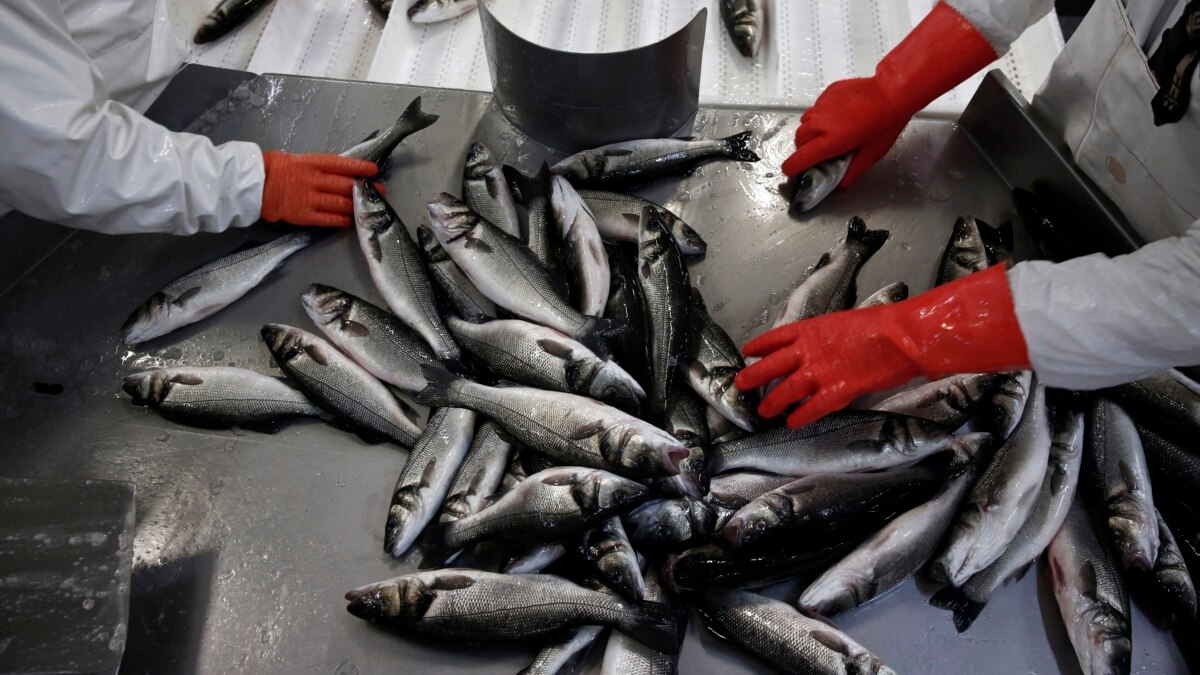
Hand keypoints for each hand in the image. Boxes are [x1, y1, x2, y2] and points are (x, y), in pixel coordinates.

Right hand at [260, 152, 378, 226]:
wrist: (252, 185)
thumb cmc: (273, 168)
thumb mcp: (297, 159)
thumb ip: (317, 166)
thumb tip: (339, 172)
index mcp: (312, 162)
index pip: (342, 164)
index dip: (360, 167)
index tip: (374, 170)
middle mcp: (313, 180)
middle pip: (346, 185)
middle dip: (366, 189)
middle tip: (381, 191)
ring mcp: (309, 198)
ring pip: (340, 203)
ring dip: (358, 205)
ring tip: (370, 207)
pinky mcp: (304, 215)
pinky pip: (328, 219)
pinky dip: (342, 220)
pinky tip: (351, 220)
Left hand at [736, 307, 918, 427]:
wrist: (901, 337)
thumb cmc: (879, 325)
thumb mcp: (843, 323)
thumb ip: (825, 338)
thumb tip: (818, 349)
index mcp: (810, 329)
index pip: (775, 338)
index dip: (759, 346)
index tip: (748, 352)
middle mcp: (808, 351)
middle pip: (770, 366)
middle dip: (752, 377)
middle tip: (740, 385)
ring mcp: (819, 372)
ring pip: (785, 390)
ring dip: (772, 402)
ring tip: (763, 411)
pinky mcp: (836, 391)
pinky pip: (810, 409)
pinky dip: (799, 417)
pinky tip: (792, 423)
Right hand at [781, 77, 907, 187]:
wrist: (891, 92)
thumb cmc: (885, 123)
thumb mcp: (871, 154)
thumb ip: (852, 171)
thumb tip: (841, 183)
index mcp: (830, 141)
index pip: (799, 158)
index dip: (792, 167)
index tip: (792, 170)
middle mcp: (821, 123)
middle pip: (798, 139)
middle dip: (803, 148)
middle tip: (817, 151)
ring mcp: (822, 106)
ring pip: (805, 122)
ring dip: (810, 131)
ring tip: (827, 132)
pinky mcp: (827, 94)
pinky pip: (816, 107)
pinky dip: (820, 115)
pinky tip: (837, 116)